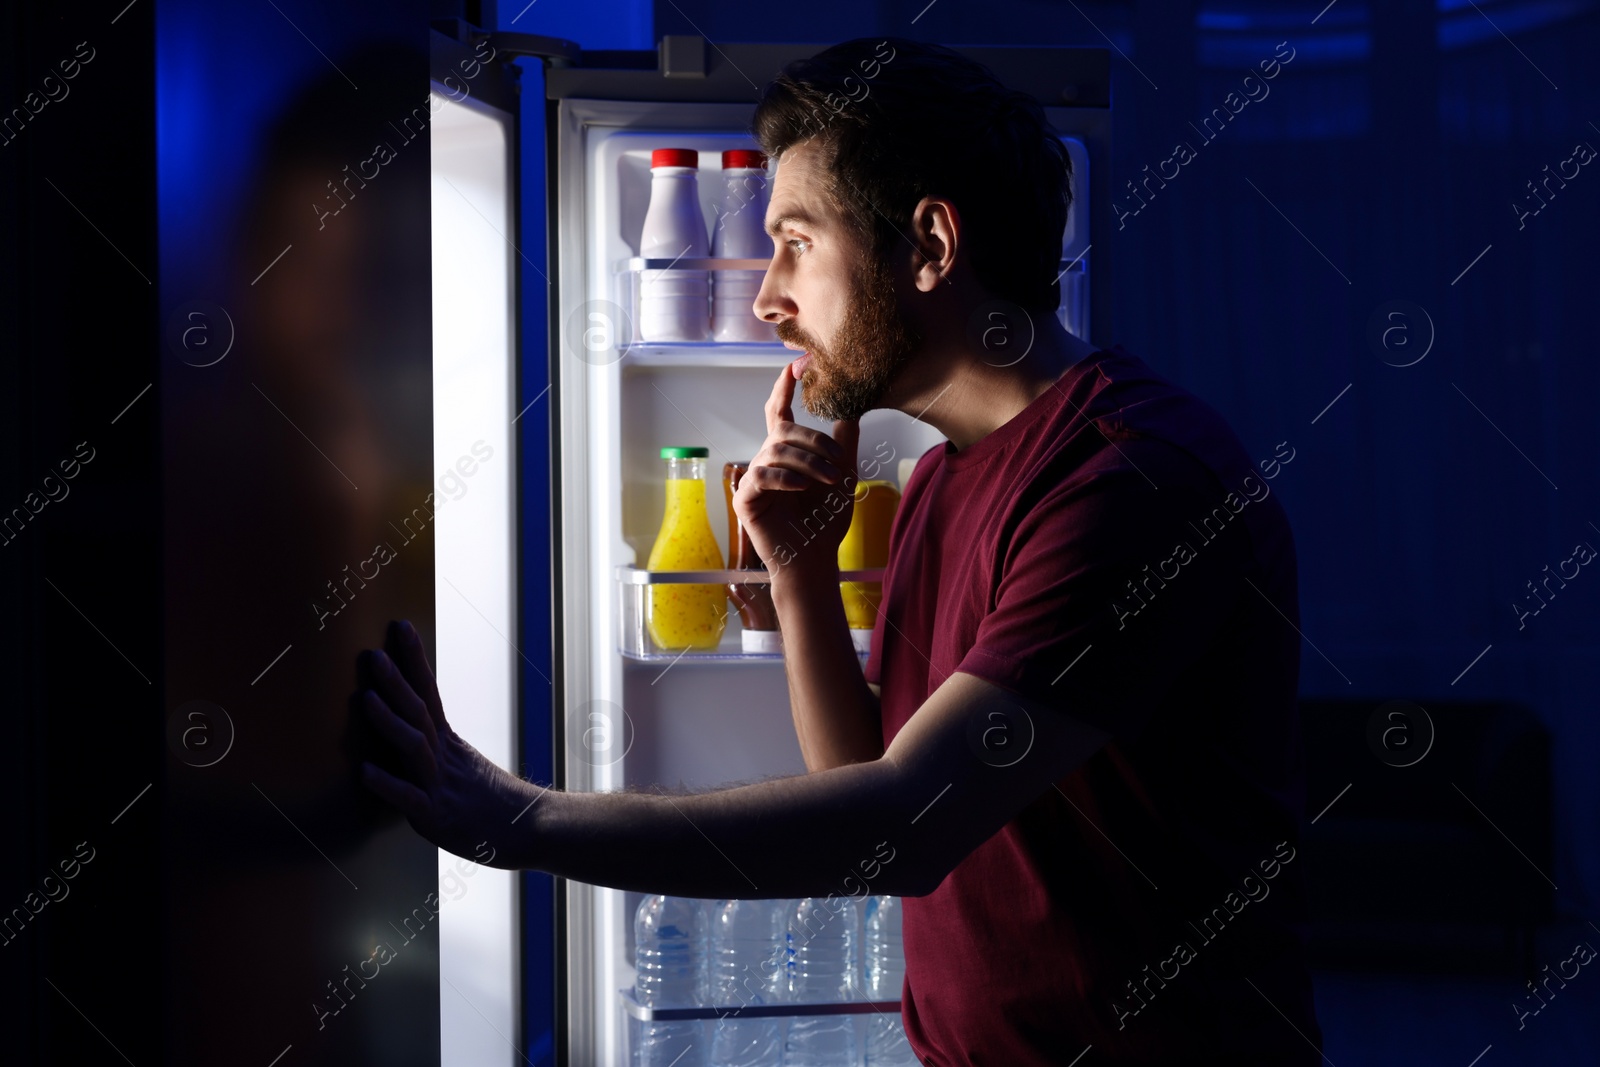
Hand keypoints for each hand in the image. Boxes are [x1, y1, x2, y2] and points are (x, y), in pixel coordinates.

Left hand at [356, 620, 536, 867]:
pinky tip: (364, 771)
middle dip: (396, 682)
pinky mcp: (436, 816)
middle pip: (419, 712)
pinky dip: (387, 783)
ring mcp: (441, 785)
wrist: (528, 829)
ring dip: (390, 721)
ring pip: (415, 746)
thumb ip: (436, 749)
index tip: (400, 627)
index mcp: (449, 743)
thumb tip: (411, 728)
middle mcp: (444, 757)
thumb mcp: (463, 766)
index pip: (429, 692)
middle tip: (374, 654)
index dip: (414, 660)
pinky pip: (409, 797)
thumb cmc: (492, 802)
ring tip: (366, 699)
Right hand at [733, 361, 860, 575]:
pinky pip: (761, 476)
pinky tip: (803, 486)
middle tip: (837, 460)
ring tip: (830, 479)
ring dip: (808, 462)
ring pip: (776, 452)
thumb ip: (843, 441)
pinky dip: (785, 478)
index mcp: (785, 454)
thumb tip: (851, 406)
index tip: (793, 367)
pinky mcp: (746, 500)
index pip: (779, 414)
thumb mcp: (842, 473)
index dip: (783, 390)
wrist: (815, 558)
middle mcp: (765, 462)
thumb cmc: (824, 520)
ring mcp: (752, 481)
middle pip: (783, 432)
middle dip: (813, 441)